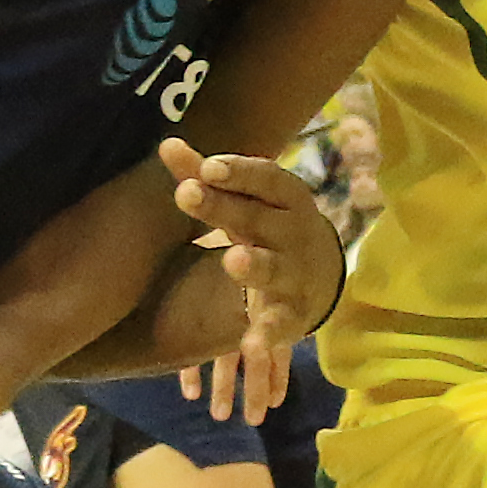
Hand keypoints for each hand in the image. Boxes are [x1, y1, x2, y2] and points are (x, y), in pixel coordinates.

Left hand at [165, 139, 338, 398]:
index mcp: (286, 198)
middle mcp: (294, 232)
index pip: (265, 178)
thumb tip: (166, 143)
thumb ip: (205, 176)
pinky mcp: (293, 315)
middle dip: (224, 207)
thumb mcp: (244, 200)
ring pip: (272, 269)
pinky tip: (250, 344)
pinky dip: (266, 334)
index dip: (238, 172)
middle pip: (257, 218)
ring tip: (233, 260)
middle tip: (187, 193)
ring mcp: (295, 274)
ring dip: (254, 265)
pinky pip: (278, 324)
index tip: (206, 166)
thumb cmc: (268, 226)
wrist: (320, 276)